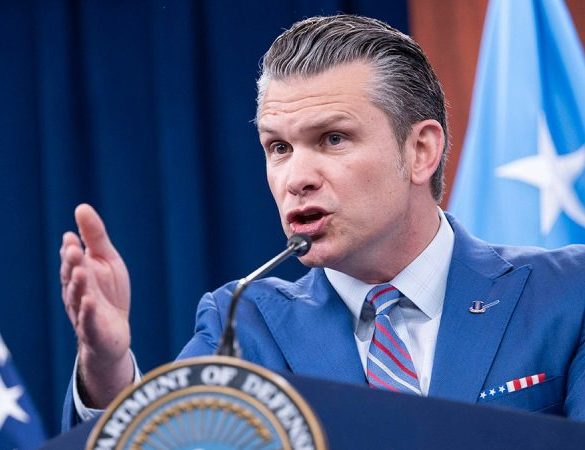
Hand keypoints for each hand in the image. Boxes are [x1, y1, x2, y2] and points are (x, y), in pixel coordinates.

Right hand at [60, 204, 132, 406]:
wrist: (115, 334)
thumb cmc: (109, 294)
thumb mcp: (106, 260)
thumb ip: (94, 237)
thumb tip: (81, 207)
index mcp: (79, 274)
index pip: (72, 260)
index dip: (72, 249)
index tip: (73, 236)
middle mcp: (76, 292)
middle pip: (72, 276)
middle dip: (72, 264)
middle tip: (73, 249)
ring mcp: (84, 312)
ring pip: (77, 297)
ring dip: (78, 285)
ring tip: (81, 271)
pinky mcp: (94, 330)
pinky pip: (89, 321)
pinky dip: (88, 312)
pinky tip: (89, 301)